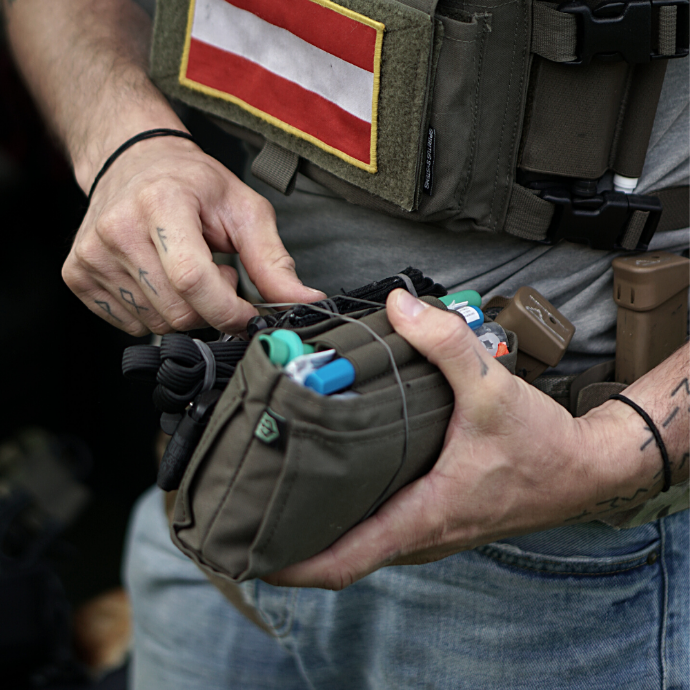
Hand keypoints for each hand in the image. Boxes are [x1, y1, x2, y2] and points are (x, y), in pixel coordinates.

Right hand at [63, 135, 323, 334]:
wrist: (133, 163)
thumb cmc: (193, 185)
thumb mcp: (244, 211)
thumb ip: (274, 262)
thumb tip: (307, 303)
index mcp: (161, 203)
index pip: (194, 279)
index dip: (229, 309)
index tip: (248, 313)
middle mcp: (118, 228)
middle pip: (179, 312)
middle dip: (211, 307)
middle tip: (214, 271)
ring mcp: (92, 254)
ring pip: (157, 324)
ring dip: (184, 309)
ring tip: (185, 269)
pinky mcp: (77, 275)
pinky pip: (131, 324)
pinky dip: (156, 313)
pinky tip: (159, 279)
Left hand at [264, 289, 658, 589]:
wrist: (583, 470)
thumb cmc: (541, 444)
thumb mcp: (492, 388)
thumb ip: (446, 343)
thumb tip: (398, 306)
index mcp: (425, 515)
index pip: (346, 561)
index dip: (293, 565)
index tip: (250, 555)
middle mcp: (421, 533)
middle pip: (342, 555)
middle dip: (295, 542)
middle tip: (250, 511)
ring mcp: (430, 530)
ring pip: (362, 543)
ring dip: (322, 529)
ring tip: (281, 494)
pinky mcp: (438, 517)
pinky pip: (383, 528)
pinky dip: (352, 516)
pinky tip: (337, 481)